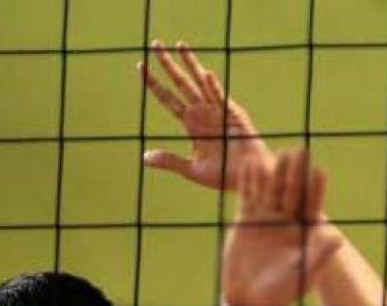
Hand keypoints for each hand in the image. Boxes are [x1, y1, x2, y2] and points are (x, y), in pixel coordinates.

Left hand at [140, 41, 267, 190]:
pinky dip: (213, 88)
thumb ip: (170, 161)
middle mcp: (202, 113)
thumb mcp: (191, 169)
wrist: (247, 179)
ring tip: (179, 45)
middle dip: (168, 64)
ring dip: (190, 65)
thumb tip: (145, 157)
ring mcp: (217, 111)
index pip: (167, 99)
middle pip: (180, 84)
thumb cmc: (223, 174)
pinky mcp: (233, 116)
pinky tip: (204, 74)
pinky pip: (221, 99)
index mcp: (190, 124)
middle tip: (155, 44)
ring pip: (199, 83)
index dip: (154, 84)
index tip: (140, 68)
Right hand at [221, 149, 341, 305]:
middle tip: (300, 152)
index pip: (311, 205)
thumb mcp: (302, 276)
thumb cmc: (279, 293)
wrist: (248, 300)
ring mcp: (266, 218)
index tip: (319, 171)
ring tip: (277, 154)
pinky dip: (249, 181)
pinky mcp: (246, 219)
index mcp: (304, 231)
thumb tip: (338, 238)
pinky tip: (250, 163)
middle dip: (295, 174)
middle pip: (292, 192)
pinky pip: (248, 196)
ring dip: (274, 172)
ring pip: (270, 190)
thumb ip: (318, 257)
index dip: (315, 189)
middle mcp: (287, 220)